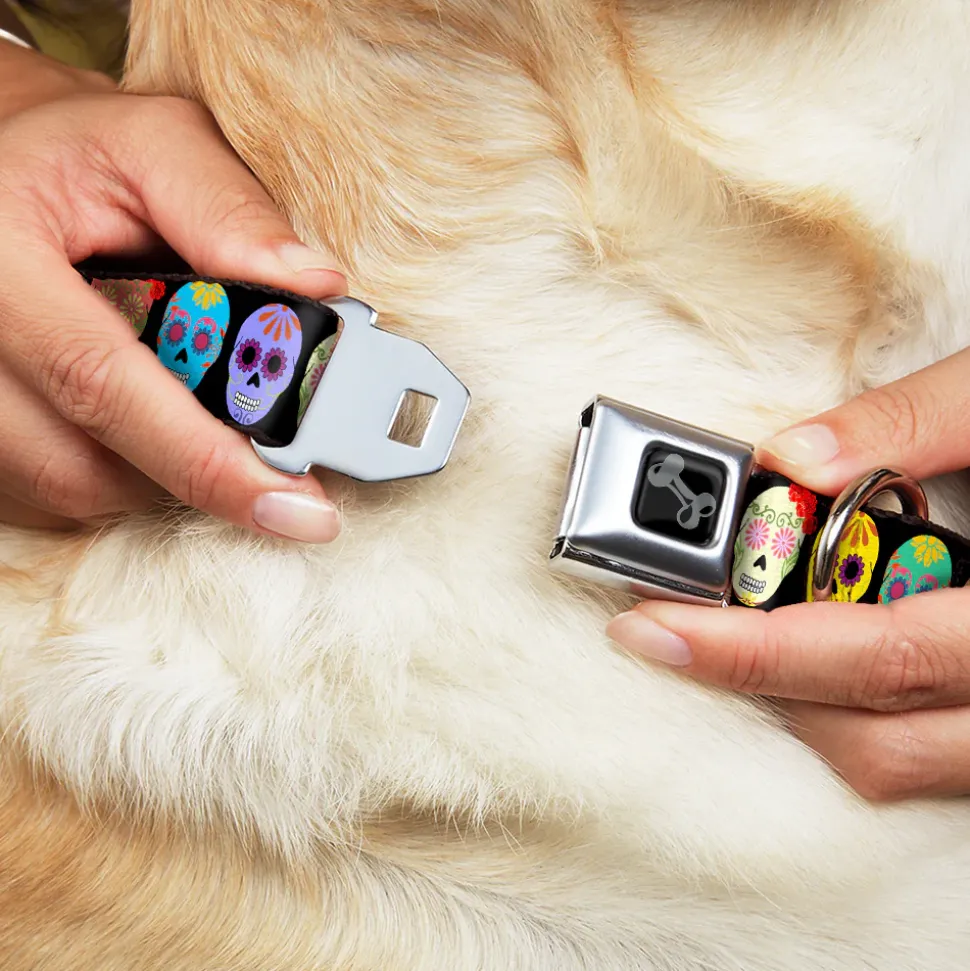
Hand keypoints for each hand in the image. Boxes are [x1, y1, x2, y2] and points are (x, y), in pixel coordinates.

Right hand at [0, 42, 346, 540]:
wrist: (6, 176)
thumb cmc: (80, 157)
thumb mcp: (154, 146)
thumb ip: (229, 210)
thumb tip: (317, 287)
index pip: (101, 383)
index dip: (207, 459)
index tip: (298, 507)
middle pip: (86, 465)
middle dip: (202, 476)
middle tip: (285, 475)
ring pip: (76, 488)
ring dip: (166, 474)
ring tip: (213, 420)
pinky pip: (56, 493)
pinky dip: (127, 472)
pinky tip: (157, 425)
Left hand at [607, 347, 969, 800]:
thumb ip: (913, 422)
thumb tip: (791, 458)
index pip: (879, 656)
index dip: (753, 650)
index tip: (651, 622)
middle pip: (878, 738)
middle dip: (755, 685)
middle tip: (664, 630)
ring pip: (904, 764)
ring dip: (803, 710)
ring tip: (730, 640)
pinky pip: (933, 758)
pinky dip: (860, 719)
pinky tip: (815, 659)